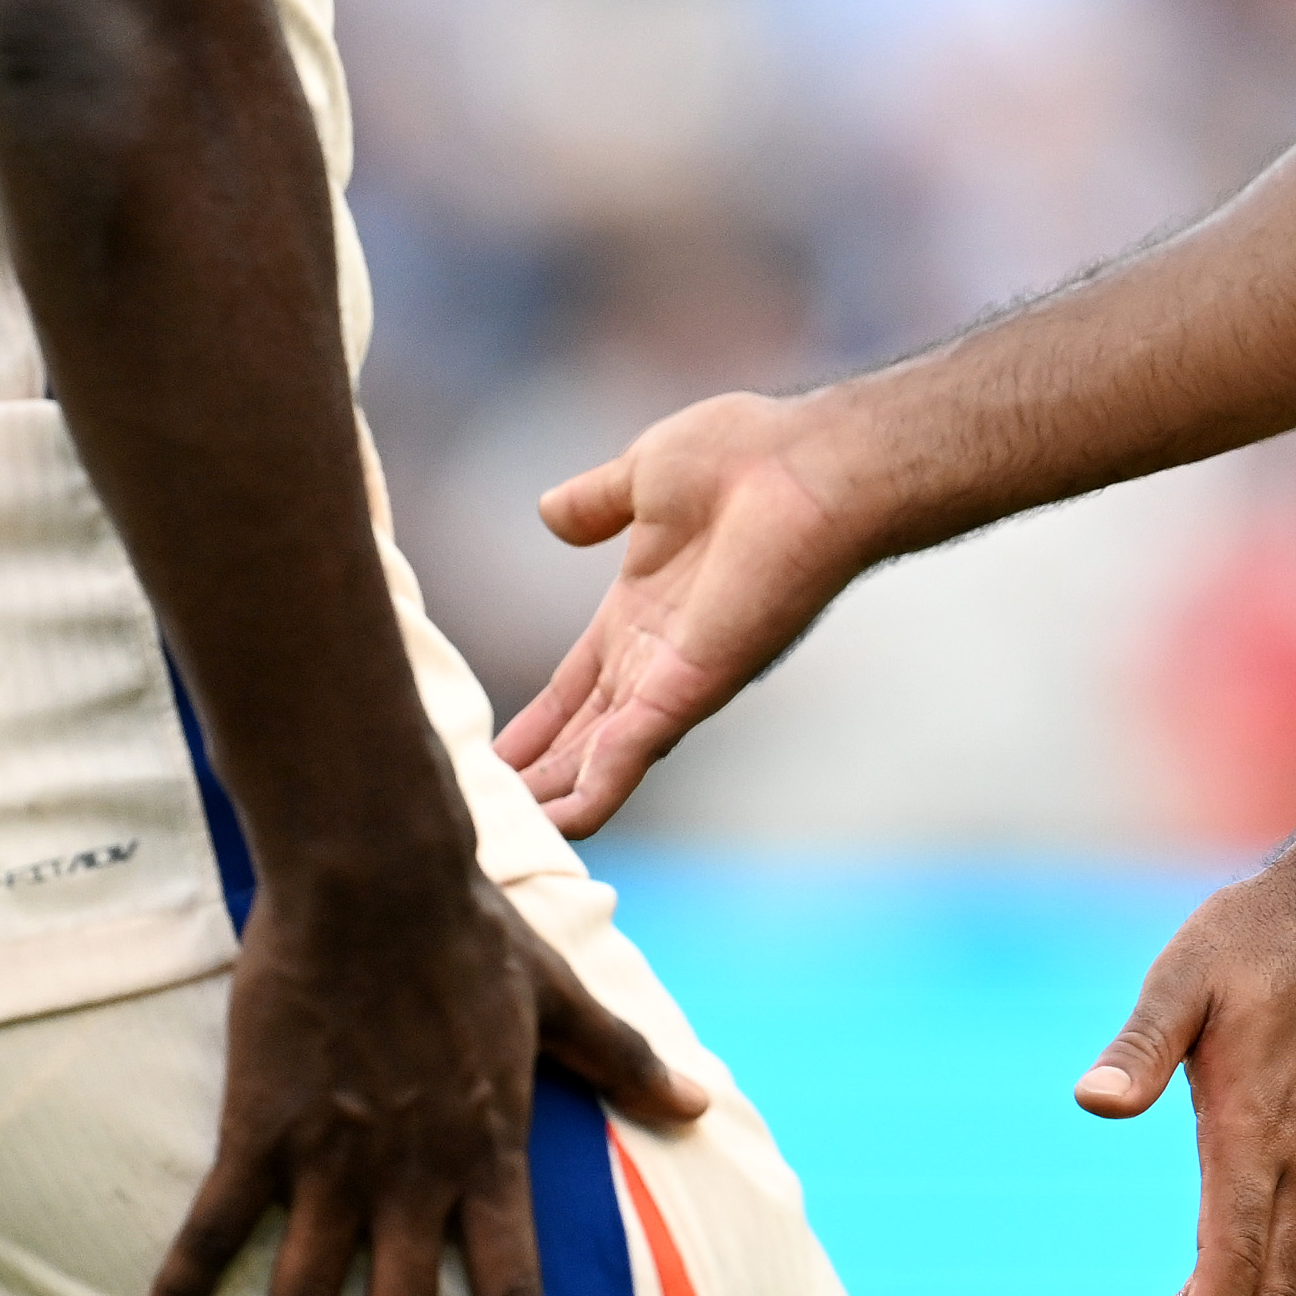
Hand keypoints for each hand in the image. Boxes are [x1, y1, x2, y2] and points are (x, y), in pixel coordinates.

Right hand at [147, 866, 704, 1295]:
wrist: (375, 874)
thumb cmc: (468, 932)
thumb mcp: (560, 1000)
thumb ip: (622, 1061)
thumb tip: (697, 1102)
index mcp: (489, 1154)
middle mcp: (413, 1176)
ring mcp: (331, 1158)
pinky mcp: (262, 1126)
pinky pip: (217, 1225)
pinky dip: (184, 1284)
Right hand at [496, 388, 879, 836]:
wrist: (807, 462)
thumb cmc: (745, 456)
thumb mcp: (643, 475)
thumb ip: (595, 501)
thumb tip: (549, 512)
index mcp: (641, 611)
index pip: (577, 684)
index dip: (538, 723)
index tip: (495, 759)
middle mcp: (657, 657)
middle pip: (584, 734)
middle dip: (539, 776)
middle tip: (488, 820)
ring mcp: (676, 678)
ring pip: (601, 758)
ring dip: (556, 799)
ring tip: (510, 839)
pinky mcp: (693, 686)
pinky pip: (633, 748)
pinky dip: (598, 787)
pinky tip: (562, 824)